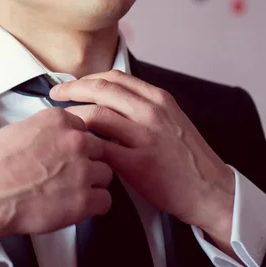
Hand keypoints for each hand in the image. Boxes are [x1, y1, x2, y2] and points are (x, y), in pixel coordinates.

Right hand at [0, 108, 112, 253]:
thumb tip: (51, 136)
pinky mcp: (84, 200)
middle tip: (71, 175)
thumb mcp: (18, 129)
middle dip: (88, 162)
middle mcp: (75, 141)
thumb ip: (44, 129)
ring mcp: (82, 169)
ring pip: (106, 174)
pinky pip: (105, 200)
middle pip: (100, 149)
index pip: (84, 128)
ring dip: (92, 184)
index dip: (77, 144)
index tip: (70, 154)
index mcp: (58, 120)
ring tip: (71, 192)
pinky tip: (77, 207)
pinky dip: (93, 206)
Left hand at [50, 70, 234, 240]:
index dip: (87, 78)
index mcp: (158, 99)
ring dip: (73, 117)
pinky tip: (76, 148)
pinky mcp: (139, 164)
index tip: (72, 84)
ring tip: (60, 123)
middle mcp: (152, 112)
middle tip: (55, 95)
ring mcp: (146, 137)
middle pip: (101, 90)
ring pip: (97, 115)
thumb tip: (110, 100)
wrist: (210, 188)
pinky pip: (102, 148)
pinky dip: (85, 145)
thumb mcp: (170, 119)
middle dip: (72, 90)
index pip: (114, 77)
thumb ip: (143, 106)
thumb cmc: (188, 157)